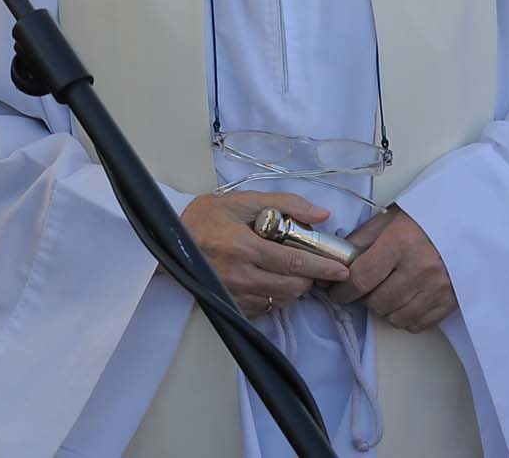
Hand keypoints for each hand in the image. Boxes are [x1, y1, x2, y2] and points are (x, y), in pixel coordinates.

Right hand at [180, 191, 349, 317]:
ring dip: (293, 288)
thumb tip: (320, 215)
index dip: (321, 267)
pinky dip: (274, 296)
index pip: (293, 262)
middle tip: (313, 265)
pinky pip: (263, 308)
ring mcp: (233, 293)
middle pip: (291, 287)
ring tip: (289, 270)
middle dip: (309, 278)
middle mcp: (239, 274)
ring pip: (280, 300)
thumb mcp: (242, 201)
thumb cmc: (205, 217)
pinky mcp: (229, 305)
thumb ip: (284, 204)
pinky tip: (269, 280)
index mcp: (244, 246)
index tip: (340, 269)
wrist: (168, 238)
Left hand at [322, 206, 454, 330]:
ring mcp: (438, 287)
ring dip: (385, 310)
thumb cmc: (427, 217)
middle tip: (366, 288)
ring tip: (387, 293)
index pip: (361, 278)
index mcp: (400, 243)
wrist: (470, 221)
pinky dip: (406, 318)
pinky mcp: (451, 301)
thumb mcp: (391, 218)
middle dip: (365, 298)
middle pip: (377, 302)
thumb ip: (363, 238)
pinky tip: (405, 302)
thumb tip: (338, 260)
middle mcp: (419, 268)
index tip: (335, 292)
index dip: (342, 290)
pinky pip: (418, 324)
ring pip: (396, 317)